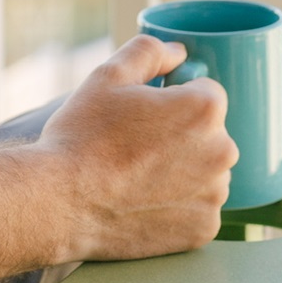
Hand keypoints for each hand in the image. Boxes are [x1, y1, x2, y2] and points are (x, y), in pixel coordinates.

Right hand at [0, 35, 237, 282]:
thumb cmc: (81, 137)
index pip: (205, 94)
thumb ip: (149, 52)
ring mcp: (215, 195)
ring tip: (136, 179)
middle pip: (209, 135)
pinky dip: (177, 208)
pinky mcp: (203, 230)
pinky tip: (143, 204)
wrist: (58, 202)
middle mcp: (222, 151)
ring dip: (182, 173)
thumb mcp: (107, 77)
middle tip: (135, 150)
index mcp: (206, 108)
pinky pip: (198, 210)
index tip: (142, 119)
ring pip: (205, 174)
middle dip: (181, 138)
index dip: (172, 102)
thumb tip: (179, 52)